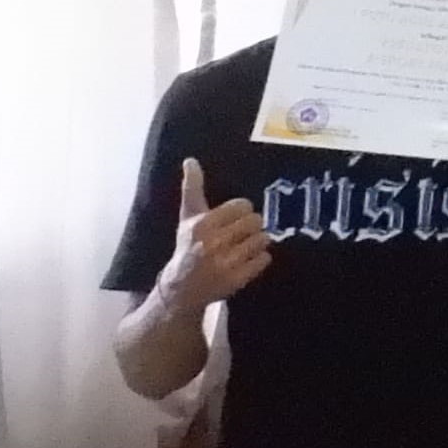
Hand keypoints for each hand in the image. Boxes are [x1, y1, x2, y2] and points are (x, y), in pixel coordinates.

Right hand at [160, 158, 273, 310]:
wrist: (182, 287)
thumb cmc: (188, 246)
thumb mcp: (188, 217)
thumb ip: (192, 188)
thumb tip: (190, 160)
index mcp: (202, 224)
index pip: (243, 206)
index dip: (242, 211)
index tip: (233, 218)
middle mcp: (212, 243)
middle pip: (256, 221)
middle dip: (251, 227)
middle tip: (240, 234)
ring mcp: (226, 262)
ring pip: (263, 240)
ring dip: (257, 243)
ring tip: (242, 248)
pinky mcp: (237, 279)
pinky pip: (265, 259)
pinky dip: (260, 259)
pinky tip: (246, 261)